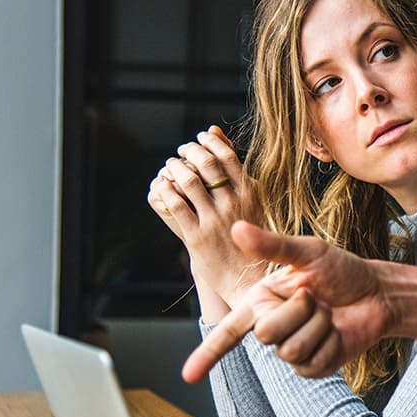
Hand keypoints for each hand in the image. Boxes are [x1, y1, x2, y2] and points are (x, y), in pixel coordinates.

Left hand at [146, 126, 264, 305]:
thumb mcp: (253, 203)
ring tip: (170, 165)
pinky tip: (163, 186)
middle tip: (182, 150)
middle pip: (207, 164)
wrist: (249, 279)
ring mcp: (215, 220)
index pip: (228, 156)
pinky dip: (166, 190)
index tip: (201, 137)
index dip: (210, 142)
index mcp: (251, 194)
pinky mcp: (197, 237)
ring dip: (175, 168)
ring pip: (189, 181)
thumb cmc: (253, 239)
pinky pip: (176, 205)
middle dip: (190, 150)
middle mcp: (233, 204)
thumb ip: (238, 174)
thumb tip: (221, 137)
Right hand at [182, 221, 396, 380]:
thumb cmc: (342, 270)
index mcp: (261, 301)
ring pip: (291, 349)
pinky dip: (331, 343)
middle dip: (298, 310)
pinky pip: (313, 363)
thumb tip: (236, 228)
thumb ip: (273, 245)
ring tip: (328, 312)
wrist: (376, 293)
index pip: (228, 331)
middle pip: (266, 334)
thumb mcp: (309, 252)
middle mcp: (272, 327)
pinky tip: (337, 331)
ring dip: (318, 326)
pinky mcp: (314, 367)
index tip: (187, 376)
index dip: (207, 354)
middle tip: (316, 297)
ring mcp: (292, 350)